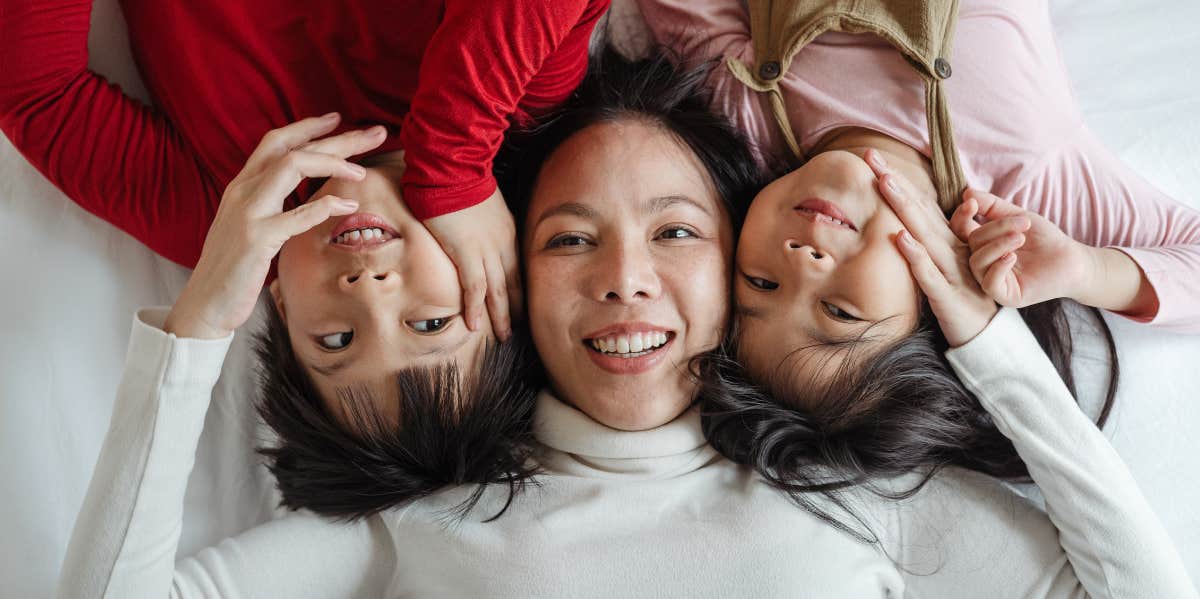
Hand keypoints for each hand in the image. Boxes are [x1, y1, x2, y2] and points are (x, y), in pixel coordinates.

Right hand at [165, 114, 386, 338]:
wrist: (205, 303)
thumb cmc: (234, 268)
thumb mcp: (251, 227)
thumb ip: (272, 206)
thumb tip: (306, 198)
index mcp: (242, 187)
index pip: (275, 142)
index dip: (307, 127)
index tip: (338, 119)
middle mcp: (243, 191)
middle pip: (292, 149)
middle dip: (337, 137)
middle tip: (375, 132)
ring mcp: (248, 213)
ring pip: (291, 166)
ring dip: (332, 162)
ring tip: (362, 169)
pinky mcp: (256, 240)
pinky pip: (294, 216)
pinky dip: (324, 206)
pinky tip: (348, 204)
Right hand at [422, 187, 520, 340]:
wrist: (451, 167)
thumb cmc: (461, 181)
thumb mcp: (485, 204)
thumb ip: (487, 223)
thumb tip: (479, 233)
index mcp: (508, 233)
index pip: (518, 269)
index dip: (520, 292)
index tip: (521, 309)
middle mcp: (502, 244)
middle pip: (513, 284)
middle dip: (515, 310)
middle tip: (515, 331)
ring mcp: (485, 249)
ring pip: (497, 291)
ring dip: (499, 316)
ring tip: (502, 337)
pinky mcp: (465, 250)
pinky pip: (474, 286)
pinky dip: (475, 307)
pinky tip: (475, 325)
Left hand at [865, 150, 997, 346]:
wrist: (988, 333)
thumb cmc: (964, 295)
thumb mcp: (949, 264)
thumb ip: (934, 240)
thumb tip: (908, 221)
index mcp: (947, 240)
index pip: (918, 203)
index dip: (897, 179)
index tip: (871, 156)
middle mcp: (948, 247)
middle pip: (918, 209)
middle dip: (894, 181)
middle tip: (870, 155)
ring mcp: (949, 268)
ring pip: (924, 233)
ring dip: (905, 207)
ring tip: (885, 183)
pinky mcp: (946, 294)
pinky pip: (928, 273)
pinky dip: (915, 254)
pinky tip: (900, 237)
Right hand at [948, 189, 1090, 308]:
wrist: (1071, 259)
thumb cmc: (1045, 239)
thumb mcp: (1017, 216)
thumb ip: (992, 206)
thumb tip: (967, 192)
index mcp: (983, 244)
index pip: (960, 231)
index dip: (961, 217)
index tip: (973, 203)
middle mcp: (983, 263)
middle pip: (972, 242)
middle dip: (996, 229)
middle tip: (1023, 223)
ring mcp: (992, 280)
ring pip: (977, 262)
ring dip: (998, 245)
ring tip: (1021, 238)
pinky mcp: (1005, 296)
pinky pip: (989, 283)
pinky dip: (998, 267)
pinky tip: (1013, 257)